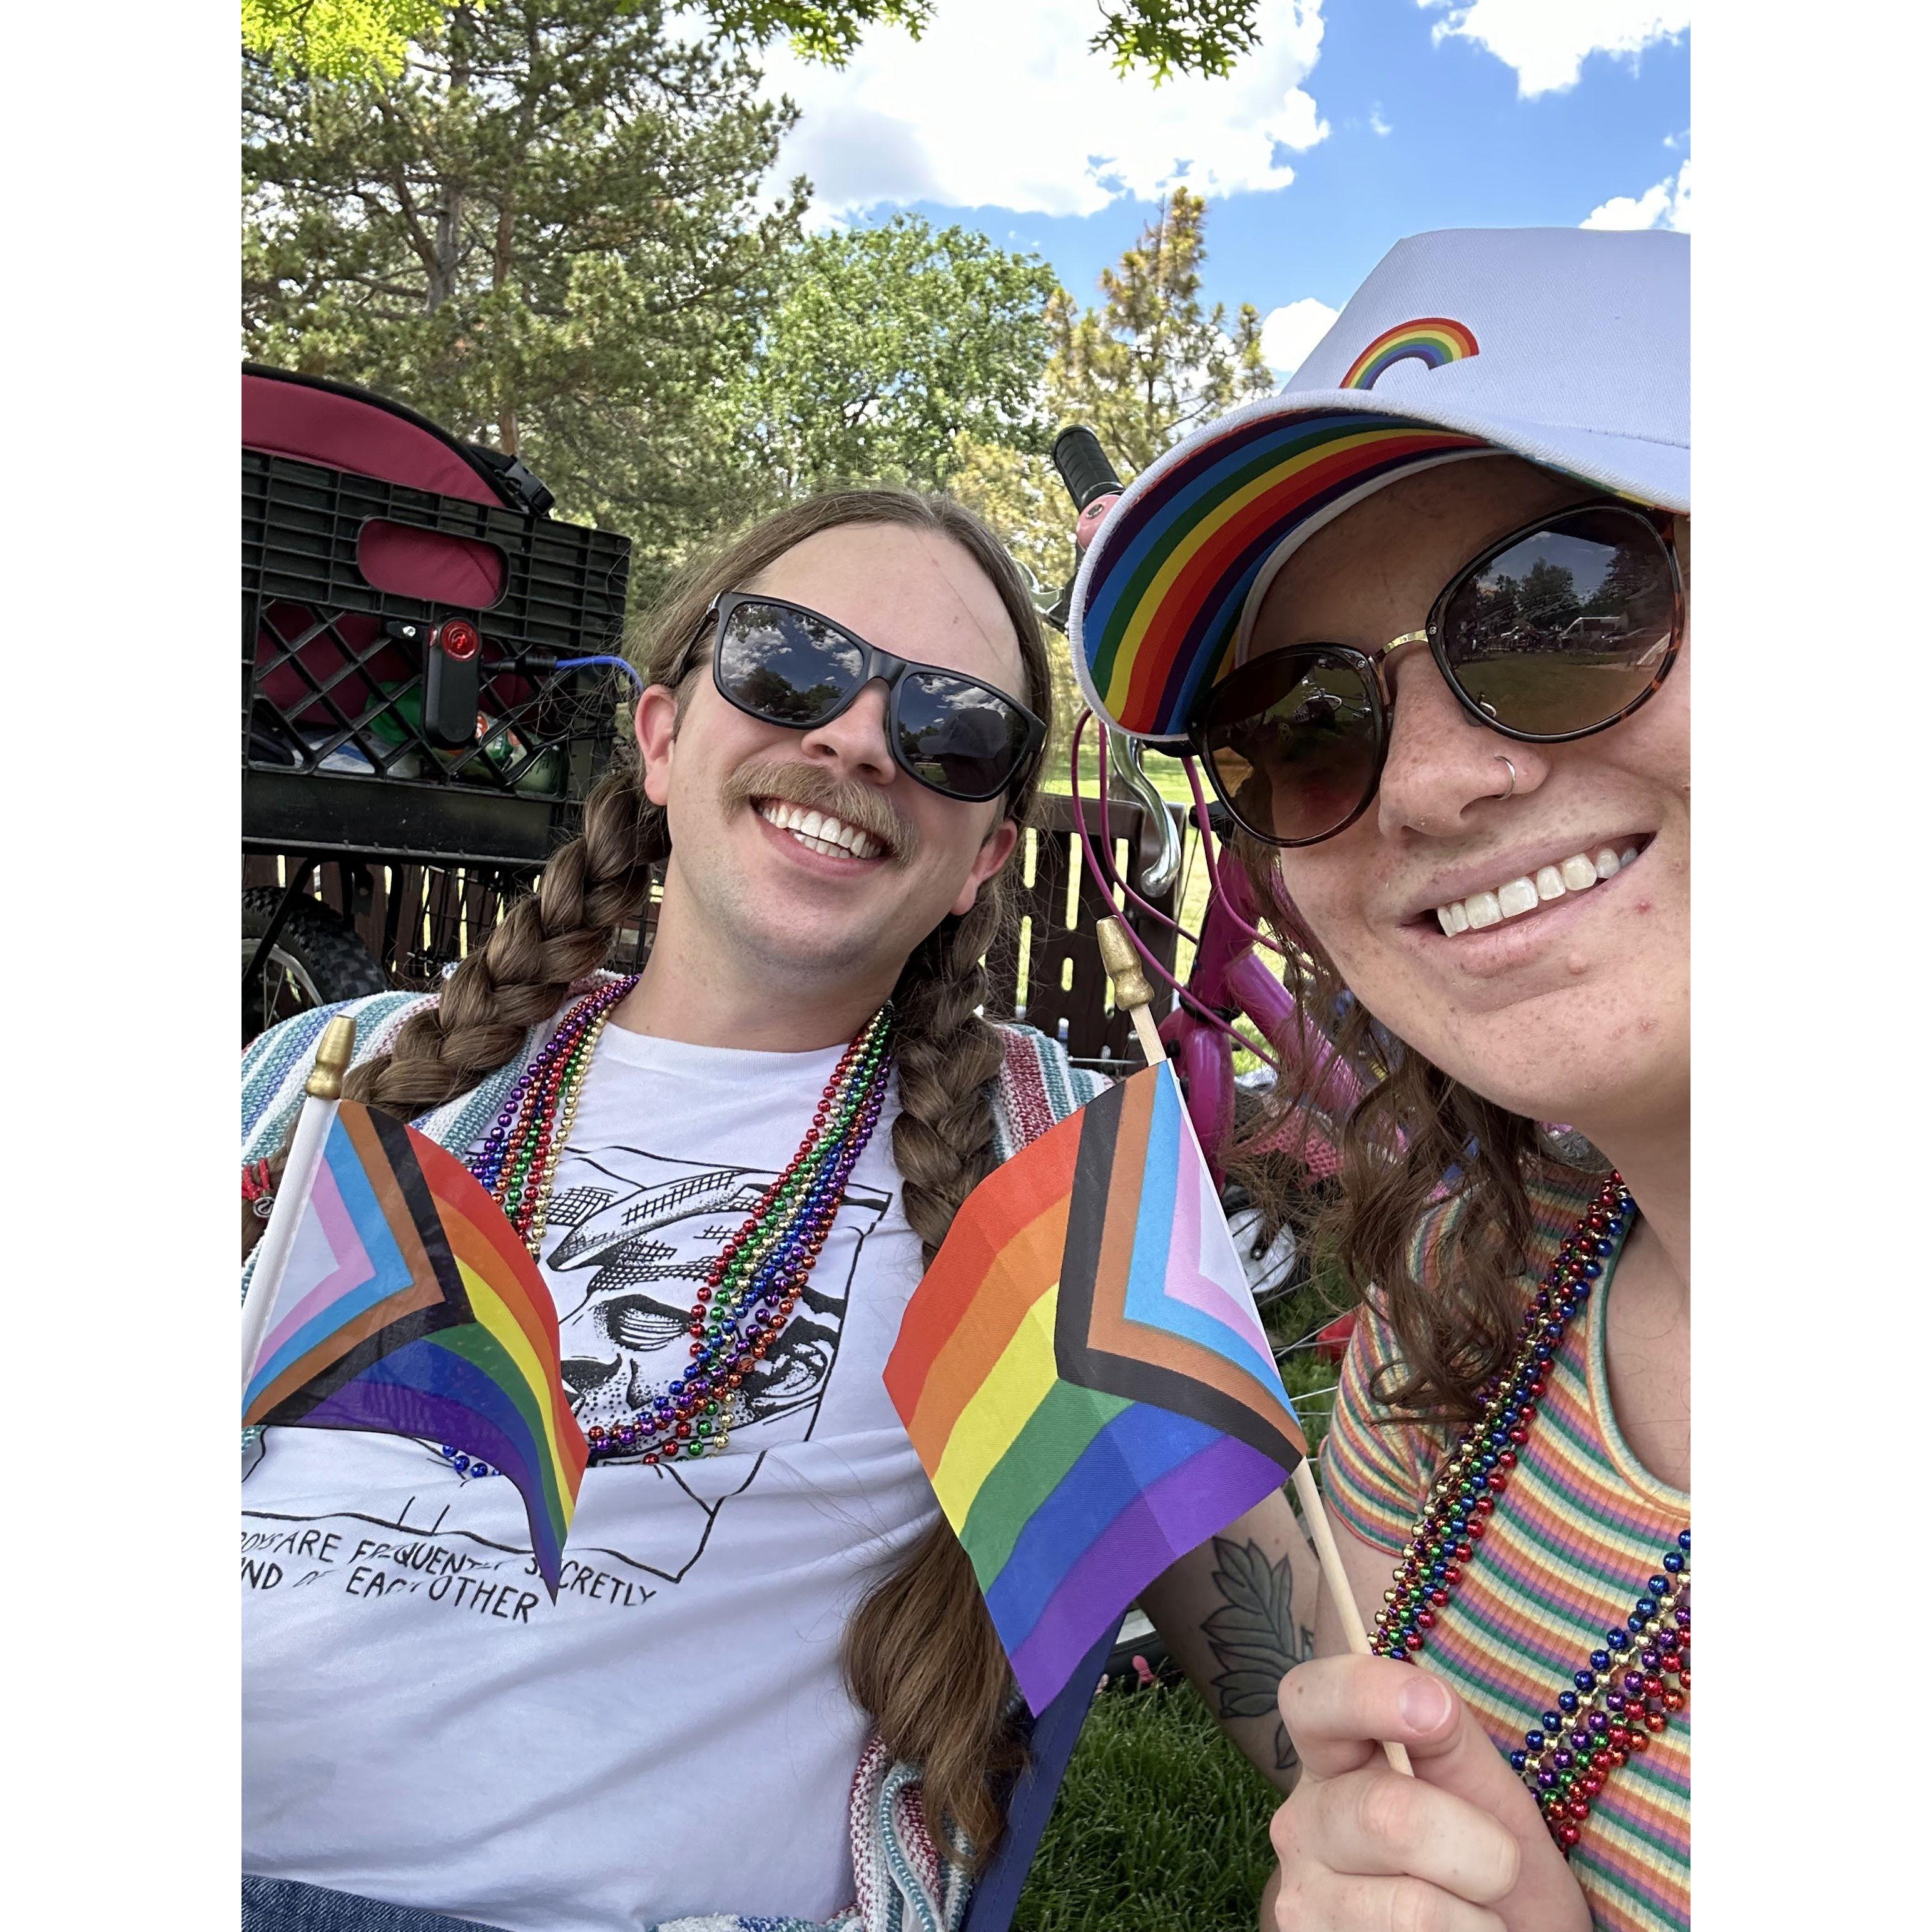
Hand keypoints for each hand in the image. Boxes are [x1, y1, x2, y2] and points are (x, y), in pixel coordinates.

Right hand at [1264, 1655, 1590, 1931]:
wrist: (1502, 1930)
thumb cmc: (1488, 1855)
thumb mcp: (1480, 1786)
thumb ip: (1447, 1733)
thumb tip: (1425, 1698)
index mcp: (1331, 1757)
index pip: (1310, 1699)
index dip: (1366, 1694)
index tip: (1435, 1709)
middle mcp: (1300, 1823)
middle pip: (1387, 1816)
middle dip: (1482, 1849)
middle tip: (1500, 1866)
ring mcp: (1302, 1901)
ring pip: (1412, 1910)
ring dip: (1477, 1920)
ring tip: (1471, 1913)